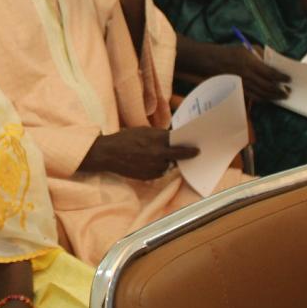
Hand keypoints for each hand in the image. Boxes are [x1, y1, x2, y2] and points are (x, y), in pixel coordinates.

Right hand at [79, 127, 197, 179]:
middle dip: (185, 155)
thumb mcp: (143, 131)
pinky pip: (159, 172)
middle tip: (193, 154)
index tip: (197, 149)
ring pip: (168, 166)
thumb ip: (159, 135)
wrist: (109, 154)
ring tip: (163, 156)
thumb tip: (172, 138)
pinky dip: (159, 167)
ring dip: (169, 161)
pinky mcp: (148, 176)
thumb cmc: (125, 139)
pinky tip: (153, 162)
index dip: (189, 148)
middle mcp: (157, 155)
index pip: (179, 145)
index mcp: (157, 141)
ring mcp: (153, 167)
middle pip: (177, 157)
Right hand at [203, 43, 289, 102]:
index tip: (289, 79)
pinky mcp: (240, 90)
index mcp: (250, 63)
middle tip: (288, 91)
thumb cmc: (231, 53)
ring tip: (282, 96)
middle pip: (267, 86)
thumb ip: (261, 54)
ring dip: (273, 97)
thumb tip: (272, 62)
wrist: (213, 62)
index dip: (281, 77)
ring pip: (262, 94)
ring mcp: (243, 84)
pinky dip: (264, 99)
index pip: (270, 73)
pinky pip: (254, 97)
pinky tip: (269, 98)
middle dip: (279, 90)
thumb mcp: (246, 48)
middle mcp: (247, 76)